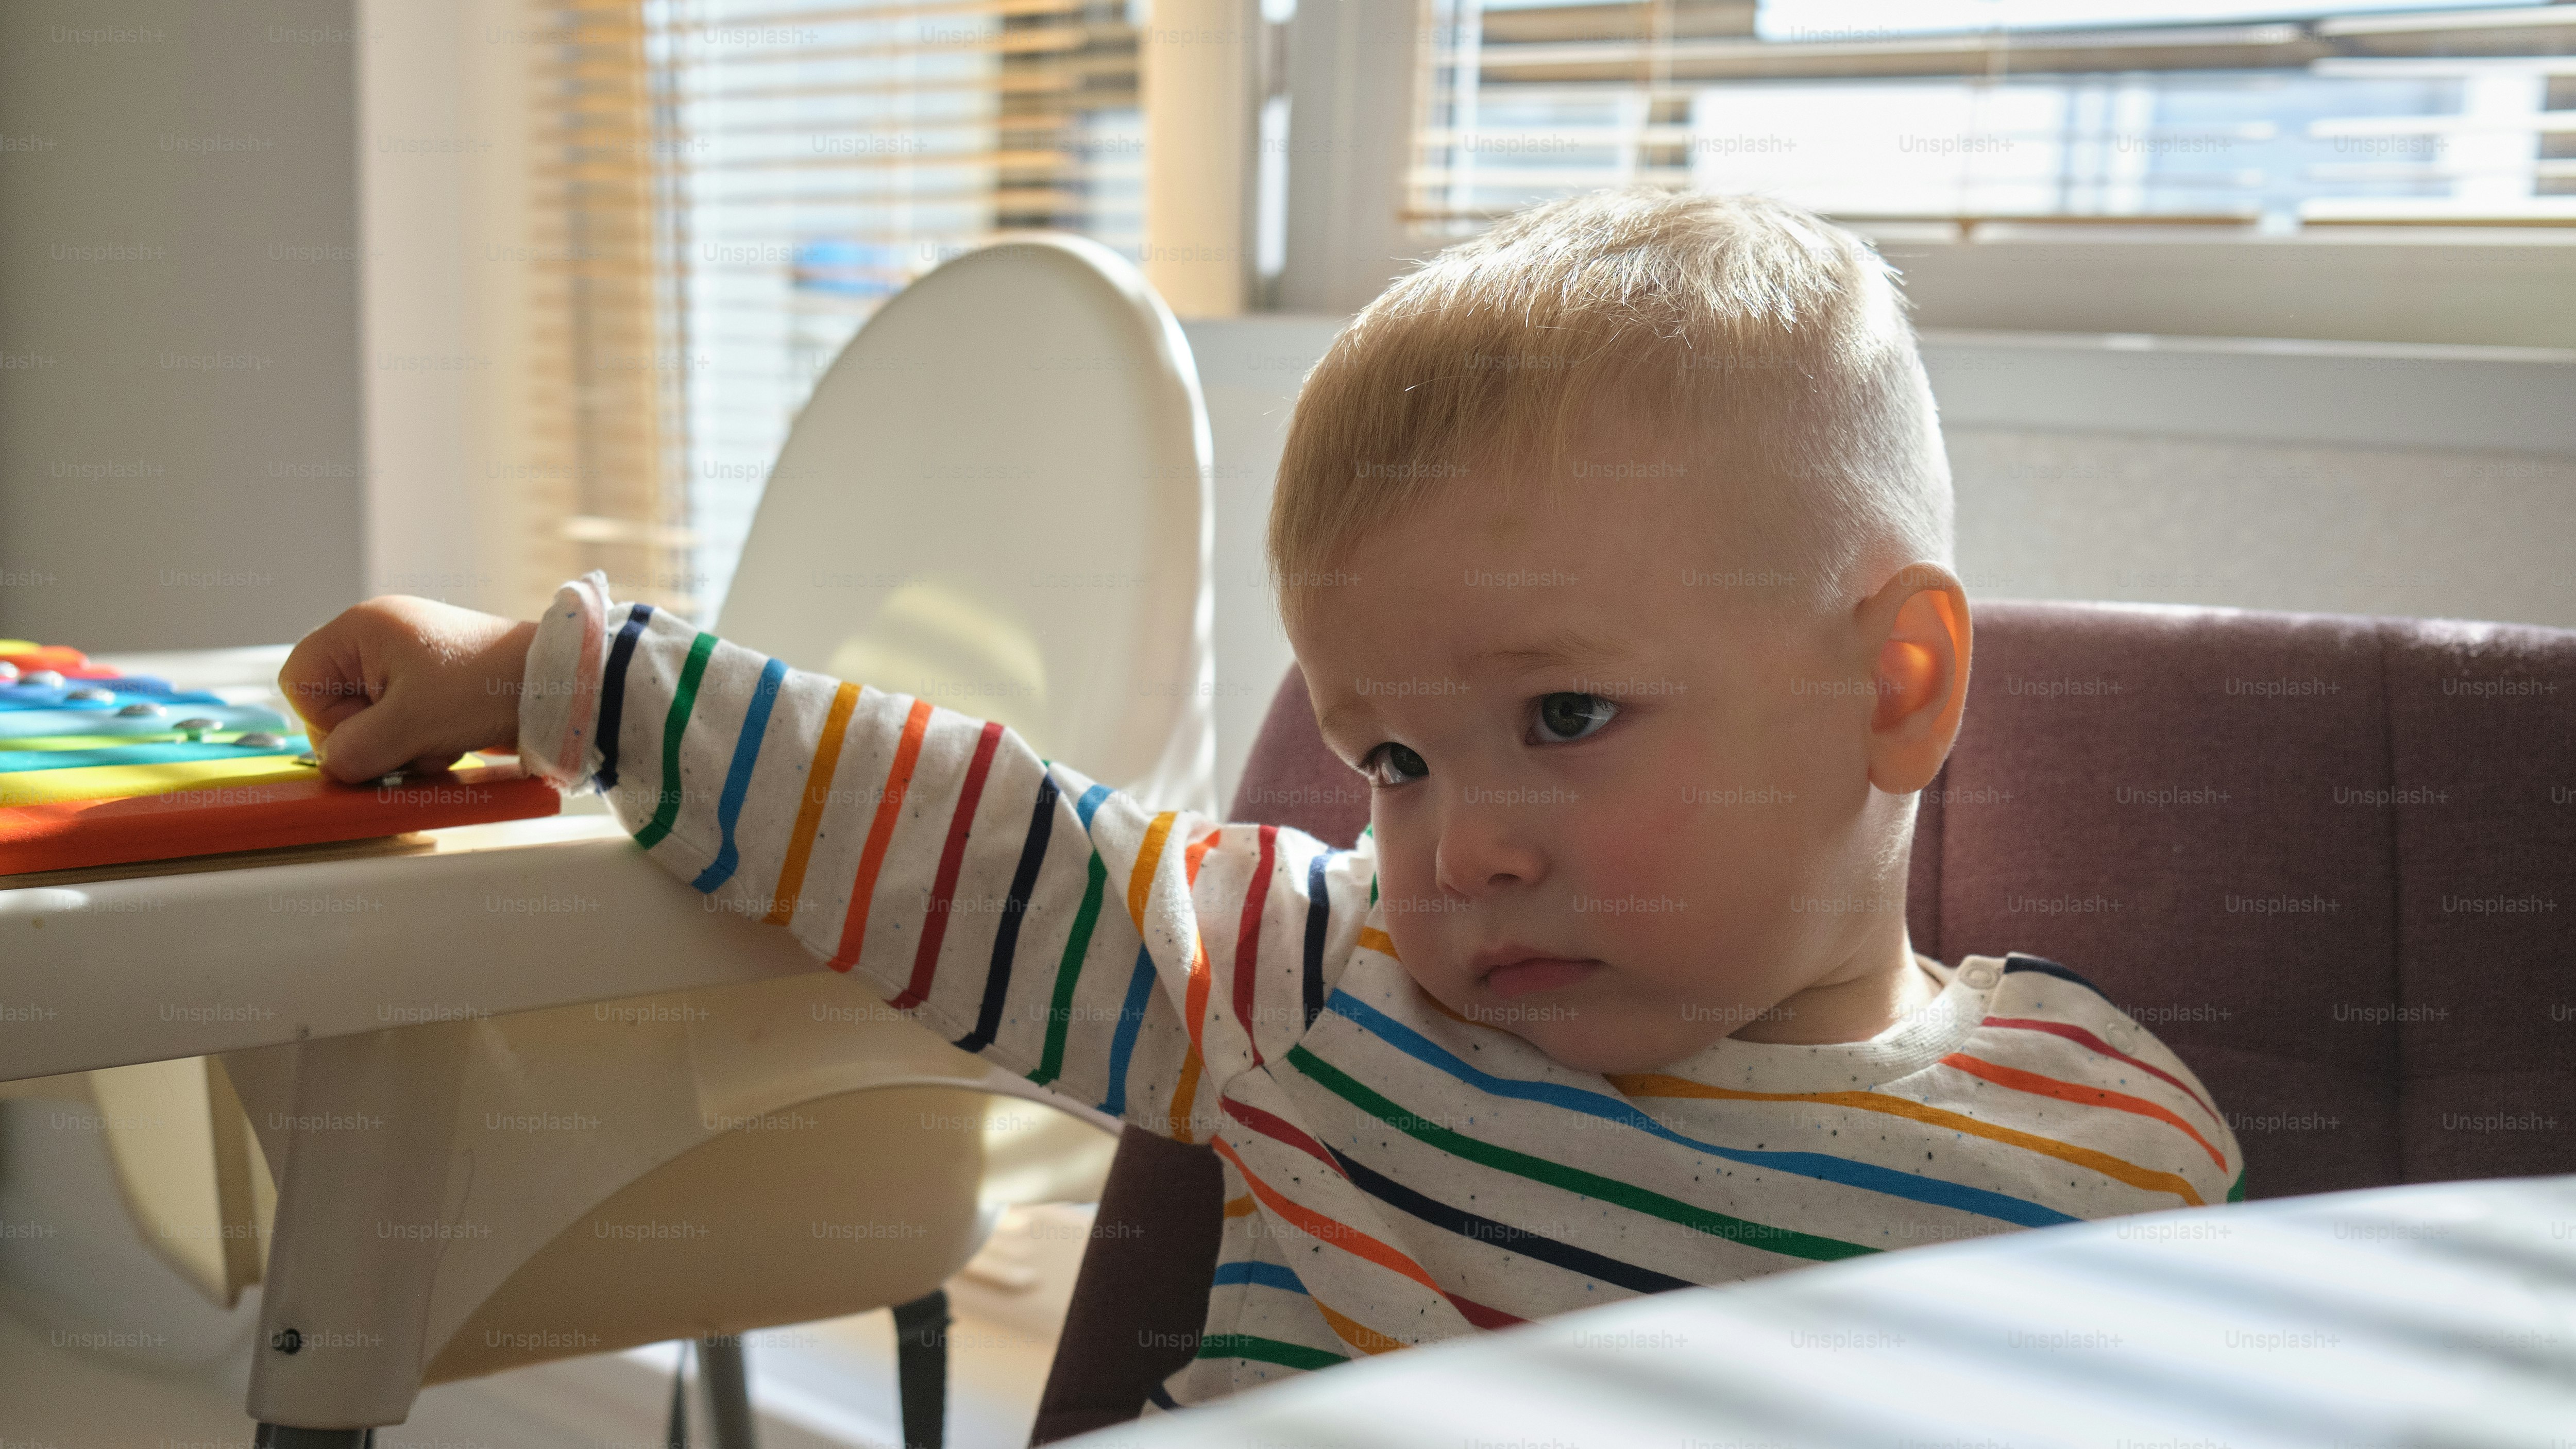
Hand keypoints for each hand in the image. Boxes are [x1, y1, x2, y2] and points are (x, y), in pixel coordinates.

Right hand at [278, 596, 537, 783]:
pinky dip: (422, 742)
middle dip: (370, 736)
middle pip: (335, 706)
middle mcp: (380, 639)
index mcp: (362, 629)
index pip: (300, 679)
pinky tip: (452, 741)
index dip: (323, 718)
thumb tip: (333, 766)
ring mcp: (409, 663)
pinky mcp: (434, 687)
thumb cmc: (486, 687)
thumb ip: (356, 749)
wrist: (555, 687)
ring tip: (440, 739)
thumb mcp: (409, 724)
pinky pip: (403, 726)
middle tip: (410, 741)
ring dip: (401, 745)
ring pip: (371, 723)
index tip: (364, 734)